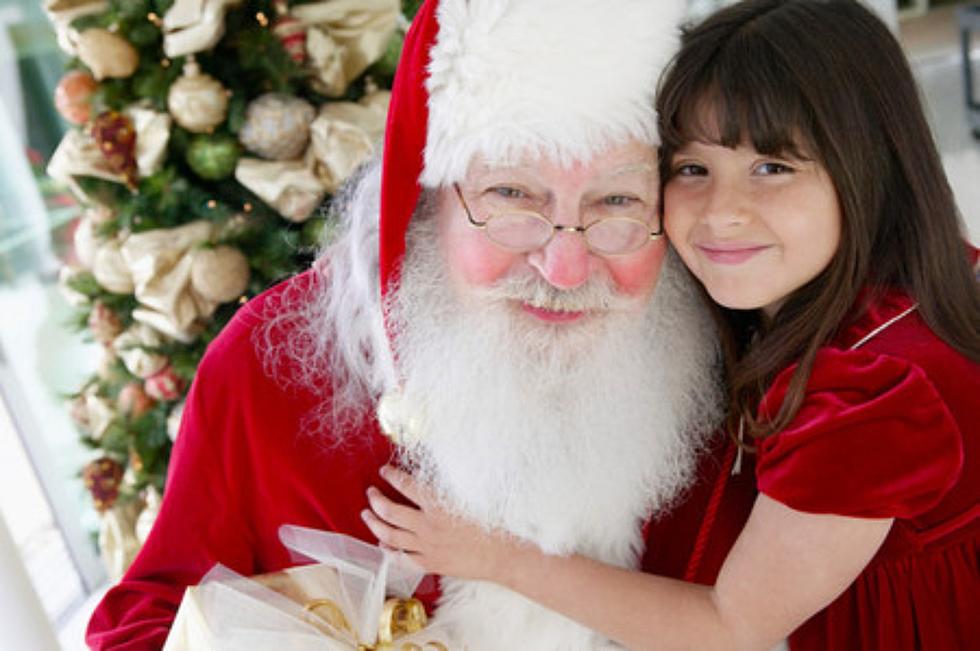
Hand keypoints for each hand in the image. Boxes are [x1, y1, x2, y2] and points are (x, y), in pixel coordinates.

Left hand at [362, 465, 519, 580]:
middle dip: (375, 500)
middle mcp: (427, 527)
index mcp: (439, 506)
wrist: (502, 556)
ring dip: (374, 523)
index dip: (392, 476)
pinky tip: (382, 544)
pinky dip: (388, 550)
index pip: (406, 486)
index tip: (385, 471)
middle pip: (389, 511)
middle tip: (370, 493)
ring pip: (389, 536)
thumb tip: (430, 477)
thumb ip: (447, 489)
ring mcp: (426, 547)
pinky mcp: (429, 564)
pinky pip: (400, 558)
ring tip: (367, 515)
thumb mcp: (470, 498)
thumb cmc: (491, 525)